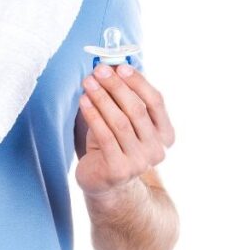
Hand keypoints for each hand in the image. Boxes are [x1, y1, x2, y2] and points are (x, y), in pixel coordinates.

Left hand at [75, 63, 174, 197]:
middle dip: (116, 87)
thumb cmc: (114, 144)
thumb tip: (112, 66)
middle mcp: (157, 150)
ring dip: (102, 98)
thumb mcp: (125, 121)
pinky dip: (93, 115)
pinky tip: (83, 101)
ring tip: (88, 82)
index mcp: (165, 134)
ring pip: (120, 122)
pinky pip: (105, 136)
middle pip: (137, 110)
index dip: (139, 83)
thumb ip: (124, 98)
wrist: (105, 184)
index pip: (156, 102)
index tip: (121, 67)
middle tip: (99, 71)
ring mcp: (139, 162)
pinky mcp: (118, 170)